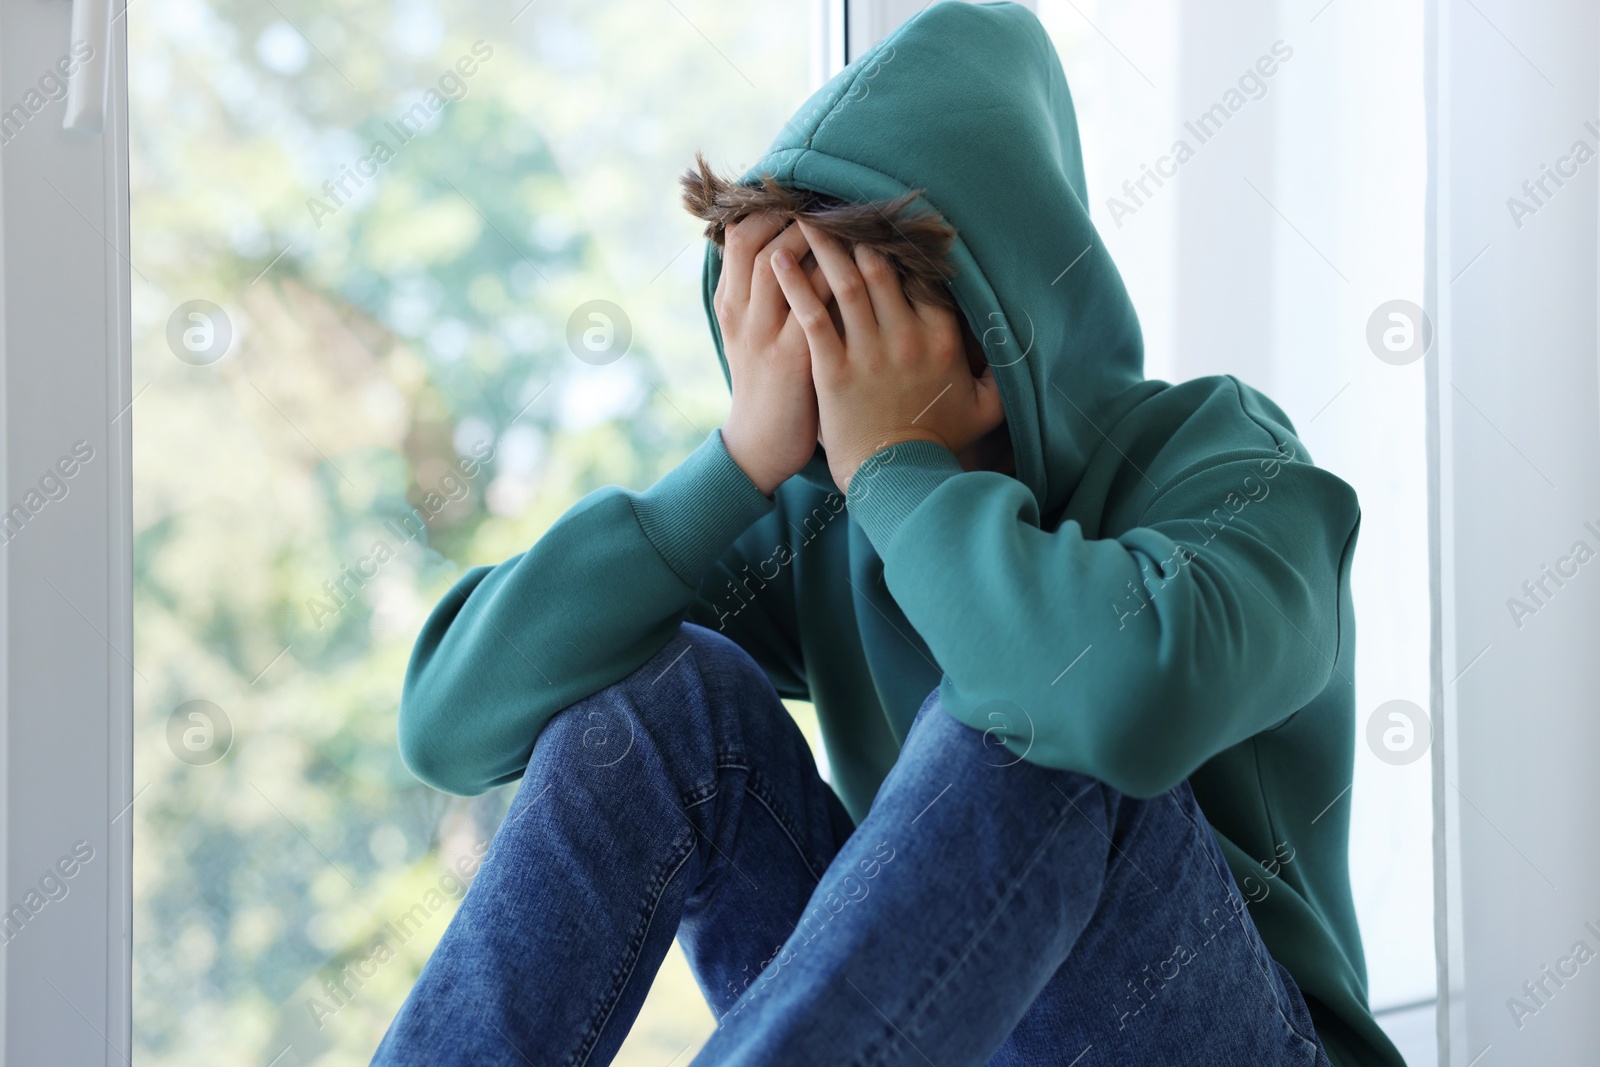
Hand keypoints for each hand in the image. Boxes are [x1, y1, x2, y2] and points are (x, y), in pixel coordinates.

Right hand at [714, 214, 833, 495]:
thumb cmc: (769, 384)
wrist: (760, 445)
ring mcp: (763, 334)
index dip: (774, 209)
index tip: (811, 196)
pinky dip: (838, 282)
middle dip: (798, 215)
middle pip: (757, 239)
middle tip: (839, 199)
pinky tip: (869, 269)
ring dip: (819, 240)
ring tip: (854, 223)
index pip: (741, 234)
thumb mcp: (752, 333)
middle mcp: (741, 312)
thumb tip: (794, 246)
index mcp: (730, 301)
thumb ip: (765, 292)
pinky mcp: (793, 359)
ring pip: (781, 264)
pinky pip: (815, 306)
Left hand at [771, 220, 1003, 493]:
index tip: (888, 220)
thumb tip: (1021, 346)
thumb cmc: (937, 441)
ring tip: (803, 216)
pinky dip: (794, 283)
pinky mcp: (833, 368)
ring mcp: (868, 351)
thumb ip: (1002, 374)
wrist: (896, 477)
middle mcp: (906, 336)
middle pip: (882, 268)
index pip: (925, 276)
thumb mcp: (986, 408)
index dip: (905, 245)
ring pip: (846, 282)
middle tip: (837, 203)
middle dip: (860, 232)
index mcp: (942, 338)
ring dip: (824, 246)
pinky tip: (777, 257)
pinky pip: (812, 315)